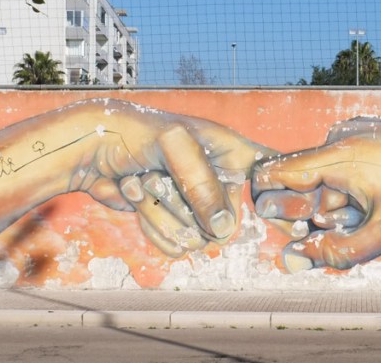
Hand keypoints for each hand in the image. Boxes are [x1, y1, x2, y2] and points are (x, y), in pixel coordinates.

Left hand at [45, 100, 272, 255]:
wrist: (92, 149)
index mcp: (233, 153)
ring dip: (158, 212)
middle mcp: (220, 182)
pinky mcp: (173, 223)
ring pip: (195, 239)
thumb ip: (203, 185)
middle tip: (157, 174)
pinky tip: (135, 194)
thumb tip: (222, 230)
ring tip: (141, 180)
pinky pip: (173, 246)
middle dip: (183, 204)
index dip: (286, 191)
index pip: (274, 173)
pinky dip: (149, 223)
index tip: (288, 210)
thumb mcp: (175, 145)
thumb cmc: (137, 133)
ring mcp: (197, 207)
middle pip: (224, 224)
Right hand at [251, 118, 380, 271]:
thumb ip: (336, 252)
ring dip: (335, 196)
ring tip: (371, 209)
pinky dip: (351, 181)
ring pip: (325, 170)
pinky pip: (344, 158)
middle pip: (300, 177)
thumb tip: (290, 262)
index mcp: (337, 155)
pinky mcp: (367, 128)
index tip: (273, 222)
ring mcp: (354, 128)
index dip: (267, 200)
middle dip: (310, 207)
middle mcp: (339, 135)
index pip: (274, 172)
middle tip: (342, 224)